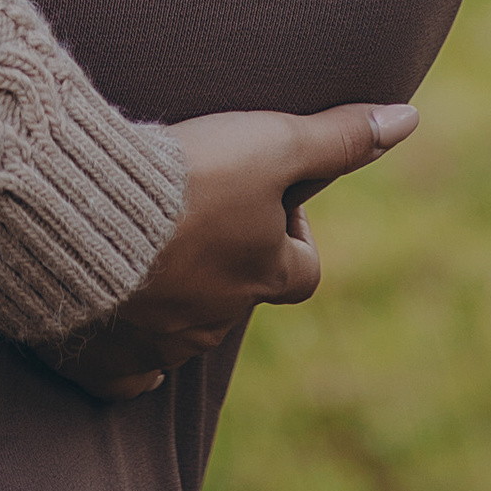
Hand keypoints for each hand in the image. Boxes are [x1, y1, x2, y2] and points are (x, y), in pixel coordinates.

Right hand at [44, 103, 418, 398]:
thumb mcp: (270, 143)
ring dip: (179, 295)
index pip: (304, 269)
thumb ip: (337, 137)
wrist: (82, 215)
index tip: (263, 199)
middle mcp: (220, 319)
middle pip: (244, 297)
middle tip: (197, 213)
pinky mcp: (111, 364)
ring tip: (148, 244)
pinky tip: (119, 314)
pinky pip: (132, 373)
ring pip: (187, 330)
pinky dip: (131, 349)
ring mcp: (164, 347)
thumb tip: (408, 118)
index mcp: (263, 273)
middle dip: (231, 261)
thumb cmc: (186, 176)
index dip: (292, 235)